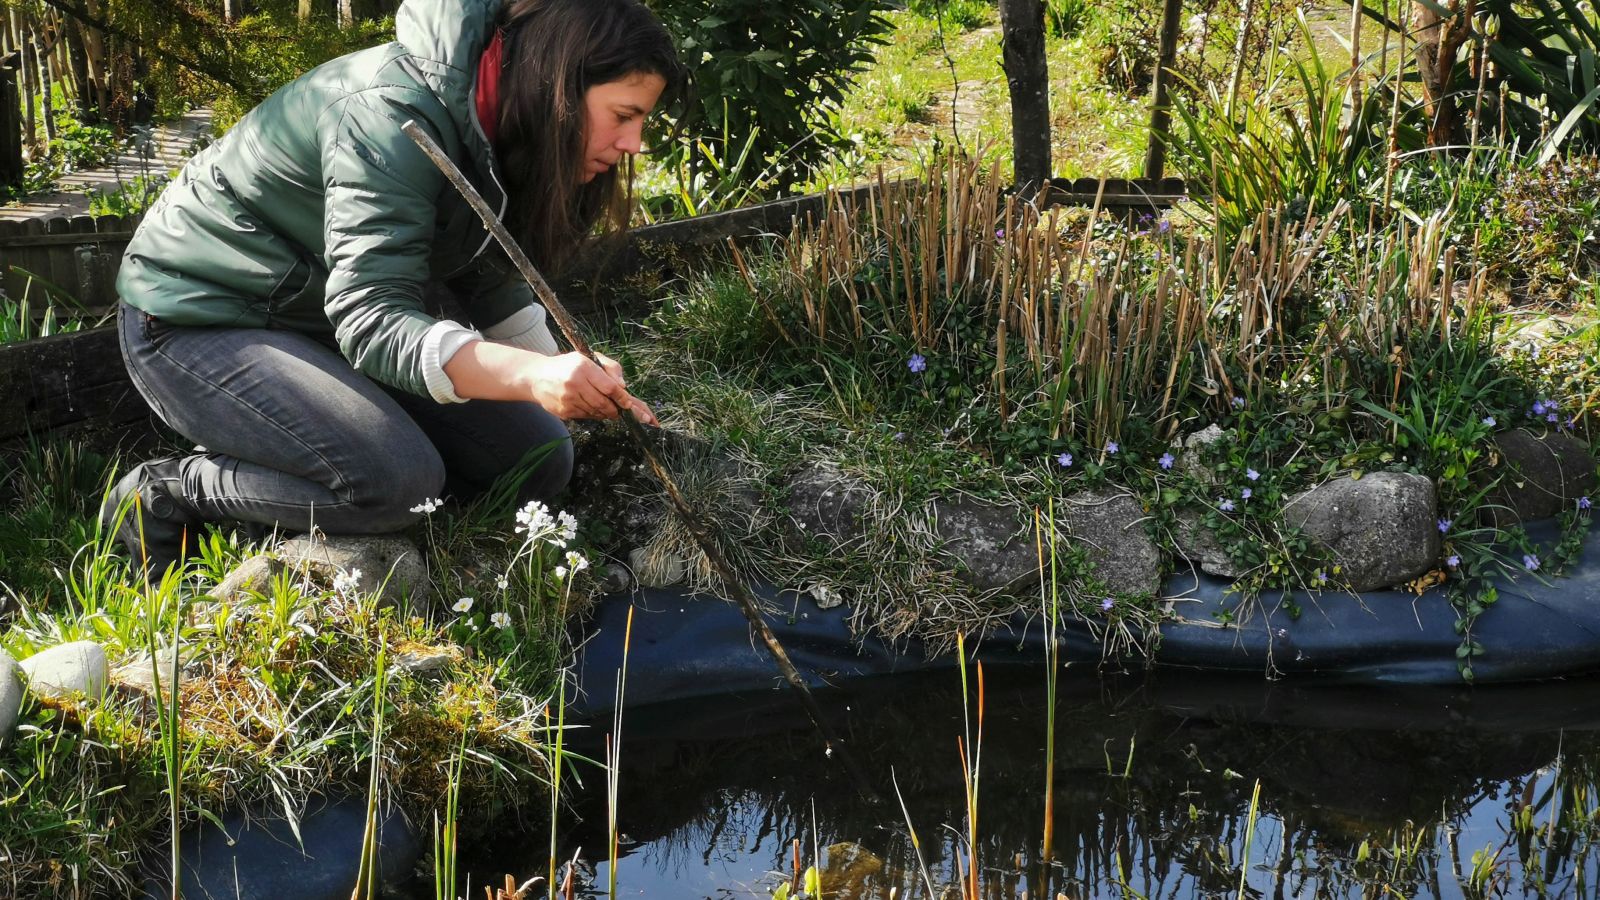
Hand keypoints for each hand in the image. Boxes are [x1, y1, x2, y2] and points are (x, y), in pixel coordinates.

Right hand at [525, 352, 656, 424]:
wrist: (537, 376)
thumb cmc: (568, 366)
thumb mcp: (588, 358)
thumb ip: (610, 368)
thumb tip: (624, 386)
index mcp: (583, 367)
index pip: (609, 387)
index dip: (622, 398)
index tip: (629, 404)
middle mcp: (574, 383)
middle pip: (604, 404)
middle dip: (616, 409)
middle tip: (621, 410)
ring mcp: (567, 399)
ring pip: (596, 412)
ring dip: (605, 413)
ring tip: (606, 408)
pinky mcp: (563, 412)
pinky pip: (586, 417)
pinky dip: (593, 414)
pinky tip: (589, 407)